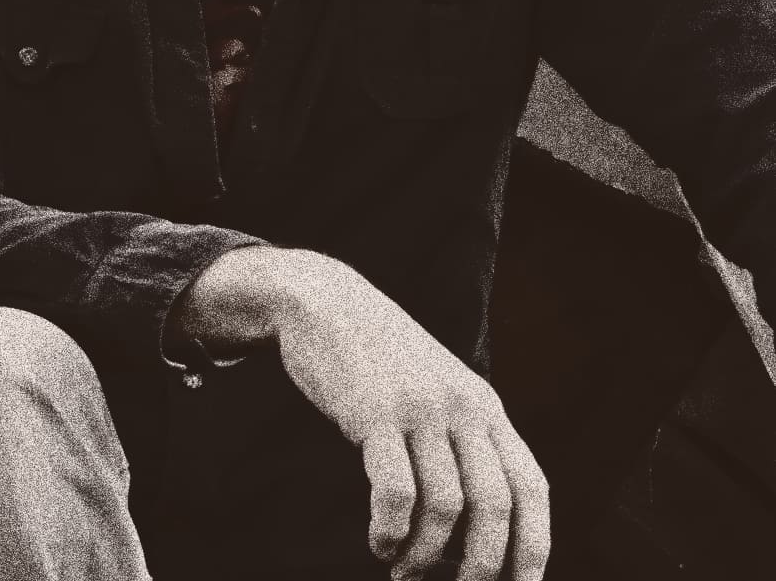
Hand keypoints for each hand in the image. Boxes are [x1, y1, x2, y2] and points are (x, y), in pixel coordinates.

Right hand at [175, 246, 548, 580]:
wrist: (322, 301)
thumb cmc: (379, 359)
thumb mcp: (439, 389)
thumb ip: (466, 439)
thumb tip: (480, 521)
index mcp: (487, 409)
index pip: (531, 488)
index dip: (532, 545)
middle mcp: (463, 409)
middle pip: (494, 505)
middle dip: (481, 564)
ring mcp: (419, 409)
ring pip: (444, 505)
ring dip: (425, 553)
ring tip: (403, 570)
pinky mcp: (374, 413)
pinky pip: (394, 489)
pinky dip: (390, 529)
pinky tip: (380, 542)